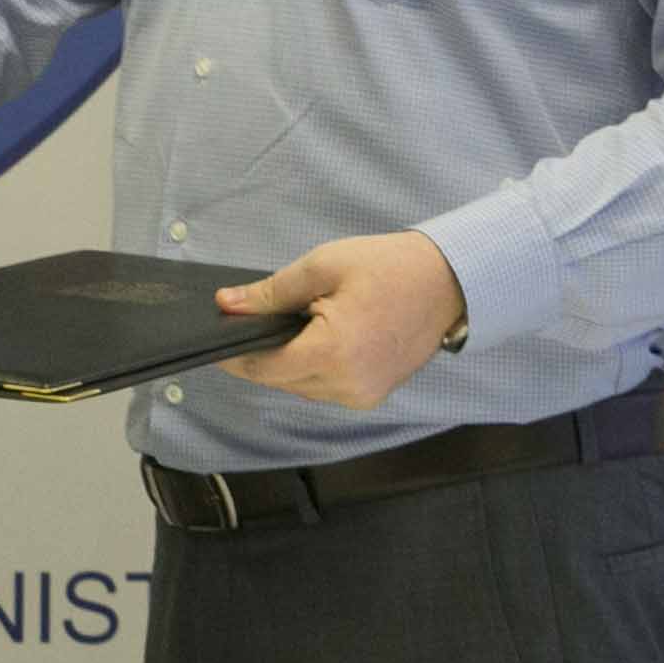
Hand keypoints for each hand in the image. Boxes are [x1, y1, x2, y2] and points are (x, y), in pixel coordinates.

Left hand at [215, 229, 467, 410]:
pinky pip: (326, 387)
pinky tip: (317, 338)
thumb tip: (228, 305)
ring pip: (301, 387)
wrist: (448, 281)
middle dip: (261, 355)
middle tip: (254, 321)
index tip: (215, 343)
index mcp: (333, 354)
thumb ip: (270, 293)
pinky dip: (314, 367)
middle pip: (280, 380)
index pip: (263, 368)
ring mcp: (363, 395)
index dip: (235, 356)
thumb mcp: (321, 267)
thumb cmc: (389, 268)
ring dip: (289, 361)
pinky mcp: (373, 395)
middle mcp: (348, 385)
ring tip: (295, 324)